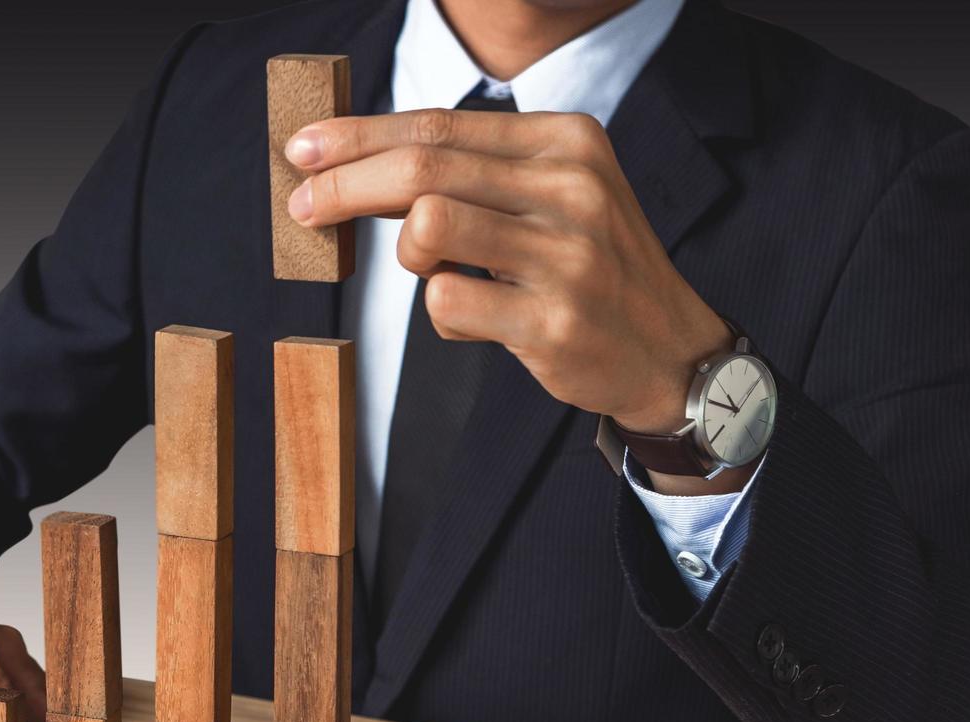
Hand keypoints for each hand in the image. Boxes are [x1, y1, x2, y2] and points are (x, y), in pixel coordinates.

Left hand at [284, 108, 734, 434]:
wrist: (669, 350)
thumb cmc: (589, 268)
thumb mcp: (553, 197)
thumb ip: (475, 175)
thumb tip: (361, 165)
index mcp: (568, 141)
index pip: (439, 124)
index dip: (359, 136)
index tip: (303, 150)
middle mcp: (572, 188)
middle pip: (423, 167)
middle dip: (344, 184)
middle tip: (300, 207)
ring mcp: (566, 256)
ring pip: (429, 228)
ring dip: (406, 255)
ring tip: (432, 270)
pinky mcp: (551, 323)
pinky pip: (445, 304)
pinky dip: (441, 312)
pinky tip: (478, 319)